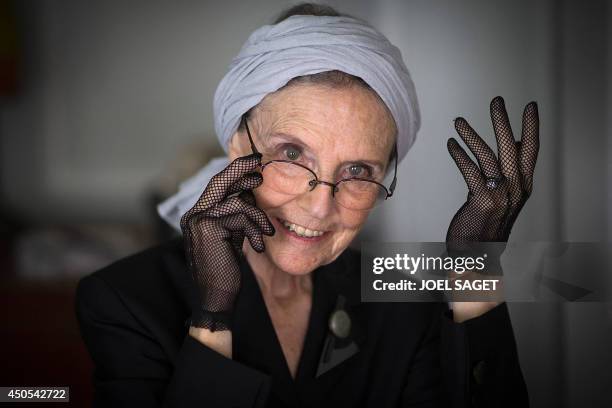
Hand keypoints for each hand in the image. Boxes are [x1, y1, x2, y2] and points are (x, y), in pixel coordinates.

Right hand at [180, 153, 274, 331]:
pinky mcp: (209, 229)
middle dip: (241, 170)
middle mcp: (193, 215)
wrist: (216, 297)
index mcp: (197, 215)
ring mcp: (198, 221)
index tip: (253, 161)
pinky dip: (254, 230)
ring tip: (267, 231)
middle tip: (260, 164)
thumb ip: (235, 216)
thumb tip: (250, 193)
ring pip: (237, 202)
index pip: (216, 186)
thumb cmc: (225, 269)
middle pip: (220, 182)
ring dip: (258, 216)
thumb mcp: (231, 236)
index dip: (235, 171)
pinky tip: (258, 246)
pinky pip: (240, 216)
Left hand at [445, 96, 538, 320]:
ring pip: (489, 156)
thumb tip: (508, 145)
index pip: (531, 150)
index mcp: (523, 186)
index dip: (531, 127)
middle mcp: (516, 189)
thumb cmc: (486, 225)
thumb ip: (505, 172)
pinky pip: (471, 171)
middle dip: (504, 122)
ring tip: (459, 121)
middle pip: (513, 148)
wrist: (478, 256)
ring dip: (473, 136)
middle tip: (497, 101)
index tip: (529, 107)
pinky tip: (451, 144)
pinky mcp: (482, 202)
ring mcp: (501, 196)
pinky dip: (460, 155)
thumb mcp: (502, 197)